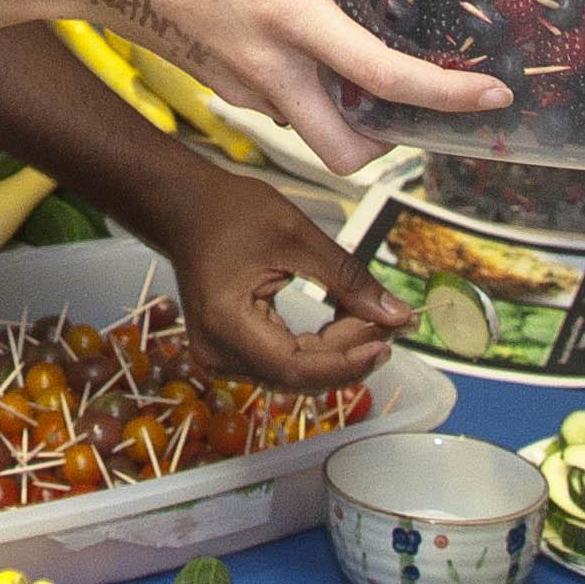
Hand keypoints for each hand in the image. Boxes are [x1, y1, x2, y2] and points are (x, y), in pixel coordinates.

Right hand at [68, 0, 511, 174]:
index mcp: (285, 14)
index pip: (379, 76)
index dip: (444, 94)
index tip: (489, 95)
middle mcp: (267, 65)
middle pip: (345, 152)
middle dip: (392, 145)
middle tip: (422, 110)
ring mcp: (238, 81)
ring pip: (309, 129)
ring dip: (346, 116)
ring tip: (370, 70)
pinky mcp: (215, 80)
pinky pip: (276, 105)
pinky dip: (305, 93)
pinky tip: (307, 45)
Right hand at [153, 161, 408, 390]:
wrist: (185, 208)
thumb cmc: (230, 211)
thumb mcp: (298, 235)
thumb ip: (348, 279)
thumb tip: (399, 316)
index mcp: (226, 323)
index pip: (296, 367)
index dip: (347, 363)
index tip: (388, 341)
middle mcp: (217, 351)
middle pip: (298, 374)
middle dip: (349, 354)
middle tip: (388, 322)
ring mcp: (220, 356)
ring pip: (295, 373)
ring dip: (337, 353)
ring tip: (368, 318)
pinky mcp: (230, 352)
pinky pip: (284, 362)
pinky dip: (318, 348)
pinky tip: (341, 322)